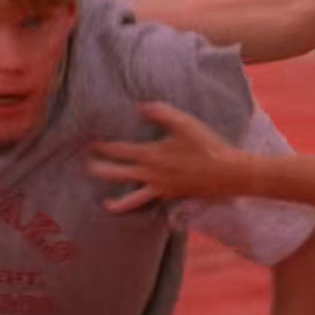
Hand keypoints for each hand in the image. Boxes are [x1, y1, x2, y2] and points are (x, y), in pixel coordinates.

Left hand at [87, 102, 249, 210]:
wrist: (228, 173)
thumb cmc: (207, 146)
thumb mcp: (185, 123)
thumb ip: (160, 112)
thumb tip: (140, 106)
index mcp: (150, 155)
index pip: (118, 150)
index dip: (101, 146)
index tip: (88, 141)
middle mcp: (150, 174)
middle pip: (115, 174)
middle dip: (98, 169)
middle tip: (86, 164)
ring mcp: (159, 188)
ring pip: (130, 198)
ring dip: (115, 202)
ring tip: (104, 204)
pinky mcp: (170, 195)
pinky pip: (150, 204)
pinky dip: (141, 208)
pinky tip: (138, 208)